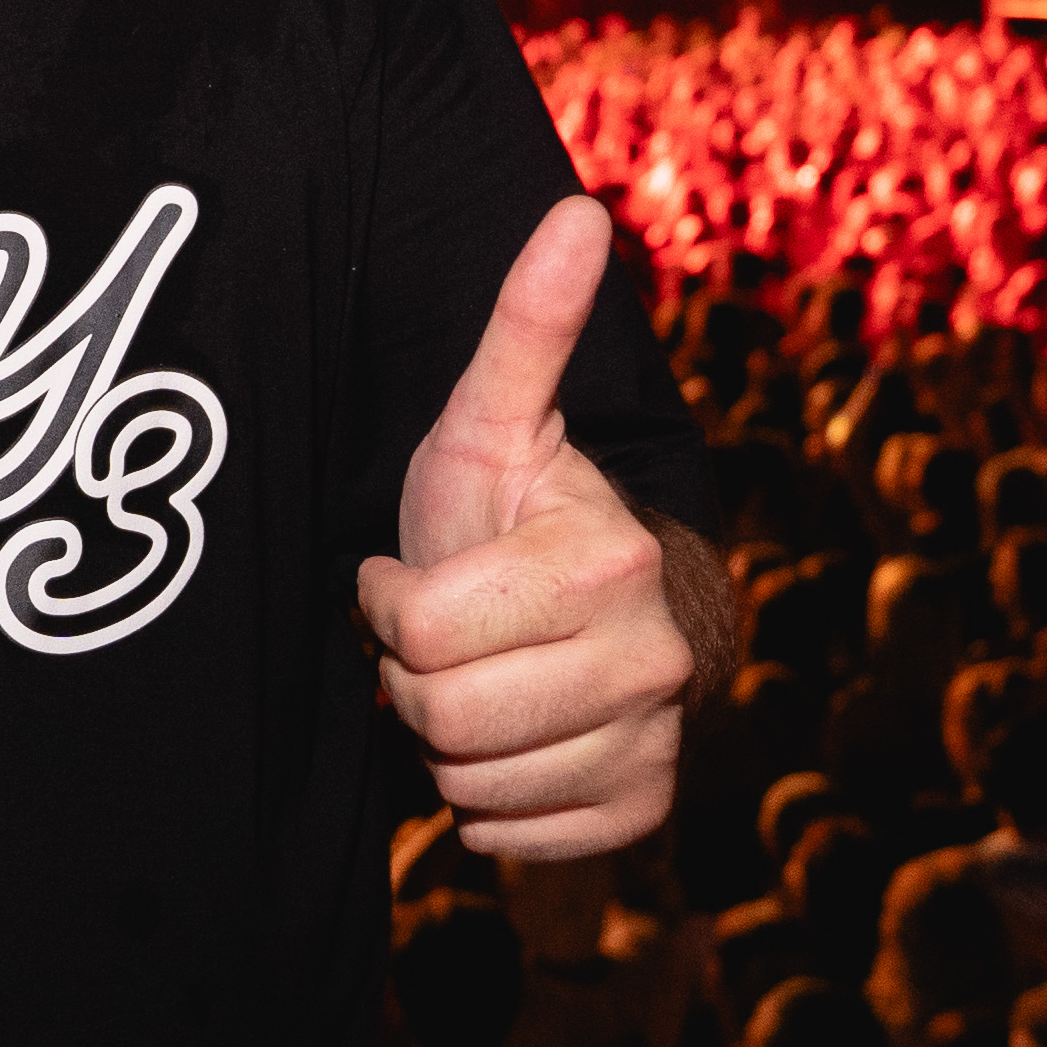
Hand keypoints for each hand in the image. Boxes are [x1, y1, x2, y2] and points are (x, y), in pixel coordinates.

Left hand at [355, 200, 694, 861]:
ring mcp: (656, 741)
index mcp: (609, 559)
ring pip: (470, 787)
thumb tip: (577, 209)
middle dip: (411, 679)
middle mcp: (654, 658)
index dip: (390, 604)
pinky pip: (514, 838)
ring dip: (444, 742)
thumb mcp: (491, 419)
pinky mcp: (644, 807)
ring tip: (474, 676)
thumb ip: (525, 326)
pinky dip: (489, 802)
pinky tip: (508, 737)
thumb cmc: (513, 508)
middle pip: (441, 720)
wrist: (592, 604)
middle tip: (436, 634)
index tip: (410, 573)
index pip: (420, 633)